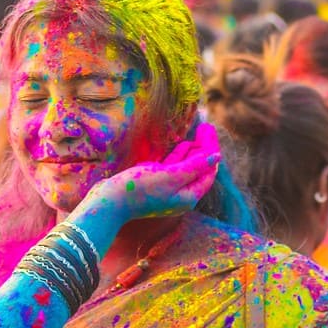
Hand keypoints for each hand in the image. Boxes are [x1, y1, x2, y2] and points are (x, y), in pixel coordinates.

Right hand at [86, 122, 221, 222]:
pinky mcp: (155, 185)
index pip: (208, 171)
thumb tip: (216, 157)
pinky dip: (179, 157)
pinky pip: (173, 169)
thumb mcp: (172, 175)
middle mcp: (180, 195)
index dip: (211, 150)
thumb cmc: (142, 188)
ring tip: (198, 134)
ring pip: (186, 168)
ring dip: (193, 151)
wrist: (111, 201)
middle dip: (204, 148)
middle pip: (198, 169)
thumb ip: (194, 166)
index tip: (210, 130)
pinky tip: (183, 145)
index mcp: (189, 196)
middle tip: (206, 127)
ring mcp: (167, 190)